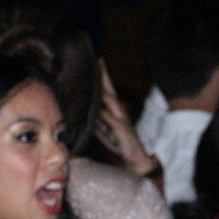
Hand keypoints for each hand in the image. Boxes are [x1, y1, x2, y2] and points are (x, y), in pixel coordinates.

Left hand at [95, 58, 156, 175]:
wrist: (134, 158)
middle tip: (98, 60)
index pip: (107, 91)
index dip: (102, 77)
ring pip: (110, 100)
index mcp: (115, 110)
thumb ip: (96, 121)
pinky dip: (103, 111)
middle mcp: (119, 111)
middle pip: (110, 90)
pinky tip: (98, 104)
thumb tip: (84, 112)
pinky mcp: (121, 127)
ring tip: (97, 75)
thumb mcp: (104, 131)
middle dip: (104, 76)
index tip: (97, 62)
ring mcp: (121, 118)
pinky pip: (109, 117)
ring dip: (104, 88)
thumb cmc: (119, 143)